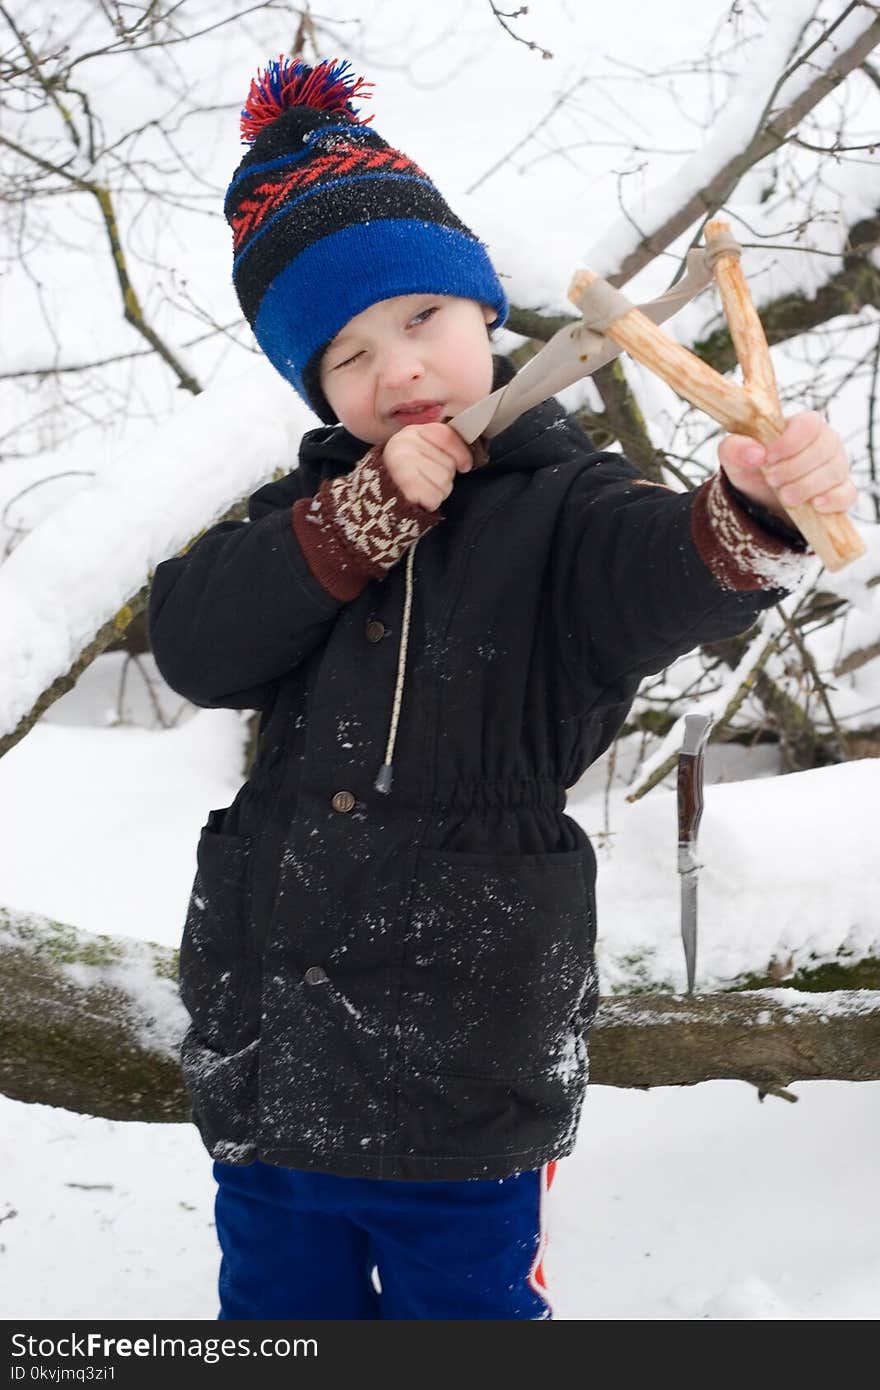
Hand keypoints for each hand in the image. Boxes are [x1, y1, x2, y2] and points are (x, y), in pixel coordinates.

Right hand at [382, 423, 472, 509]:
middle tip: (426, 479)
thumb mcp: (418, 451)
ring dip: (438, 491)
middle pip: (448, 463)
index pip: (446, 435)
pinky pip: (435, 497)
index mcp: (410, 433)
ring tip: (421, 488)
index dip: (461, 453)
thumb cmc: (403, 475)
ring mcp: (403, 464)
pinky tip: (417, 498)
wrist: (376, 499)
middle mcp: (404, 444)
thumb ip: (440, 446)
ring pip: (444, 482)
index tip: (465, 465)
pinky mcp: (405, 487)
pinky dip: (430, 502)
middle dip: (444, 476)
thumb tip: (467, 457)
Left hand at [718, 411, 857, 520]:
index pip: (809, 423)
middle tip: (772, 480)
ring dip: (807, 486)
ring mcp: (836, 466)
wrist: (760, 499)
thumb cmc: (751, 468)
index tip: (768, 459)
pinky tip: (815, 505)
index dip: (790, 442)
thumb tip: (755, 453)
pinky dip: (833, 499)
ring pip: (834, 471)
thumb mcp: (734, 457)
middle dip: (795, 468)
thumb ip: (735, 448)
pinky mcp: (841, 491)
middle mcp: (824, 442)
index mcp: (800, 426)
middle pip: (824, 448)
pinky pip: (847, 493)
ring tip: (784, 496)